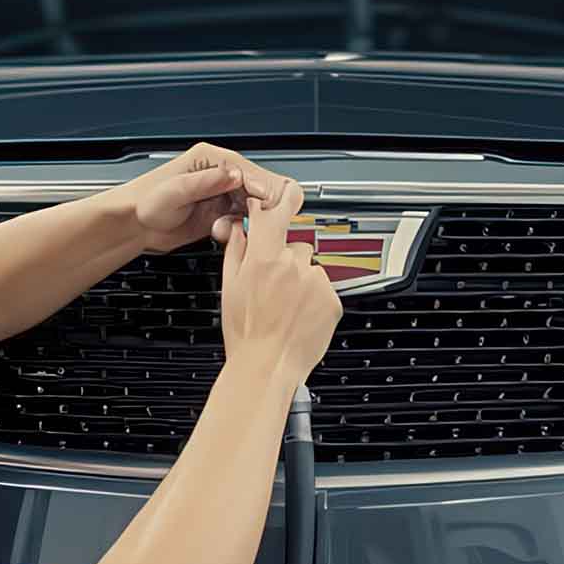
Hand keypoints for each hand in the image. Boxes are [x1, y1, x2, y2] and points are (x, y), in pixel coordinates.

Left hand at [125, 143, 286, 254]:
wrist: (134, 225)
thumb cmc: (144, 201)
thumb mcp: (174, 190)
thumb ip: (206, 182)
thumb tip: (235, 175)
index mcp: (212, 158)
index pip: (250, 169)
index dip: (261, 188)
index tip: (263, 206)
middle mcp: (221, 175)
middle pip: (260, 186)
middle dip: (258, 206)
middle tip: (249, 221)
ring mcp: (224, 195)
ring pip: (256, 206)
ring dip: (248, 220)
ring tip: (226, 227)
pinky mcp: (223, 214)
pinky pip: (245, 221)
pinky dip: (241, 229)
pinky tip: (223, 232)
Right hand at [220, 174, 341, 387]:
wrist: (267, 368)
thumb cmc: (246, 334)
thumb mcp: (230, 287)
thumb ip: (237, 251)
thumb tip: (240, 229)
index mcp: (264, 259)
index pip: (273, 215)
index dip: (276, 202)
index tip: (278, 196)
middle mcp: (293, 266)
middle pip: (294, 246)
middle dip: (286, 260)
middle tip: (273, 287)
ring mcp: (316, 282)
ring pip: (311, 268)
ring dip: (302, 280)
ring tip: (286, 306)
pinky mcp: (332, 300)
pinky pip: (325, 288)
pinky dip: (315, 298)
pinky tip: (299, 315)